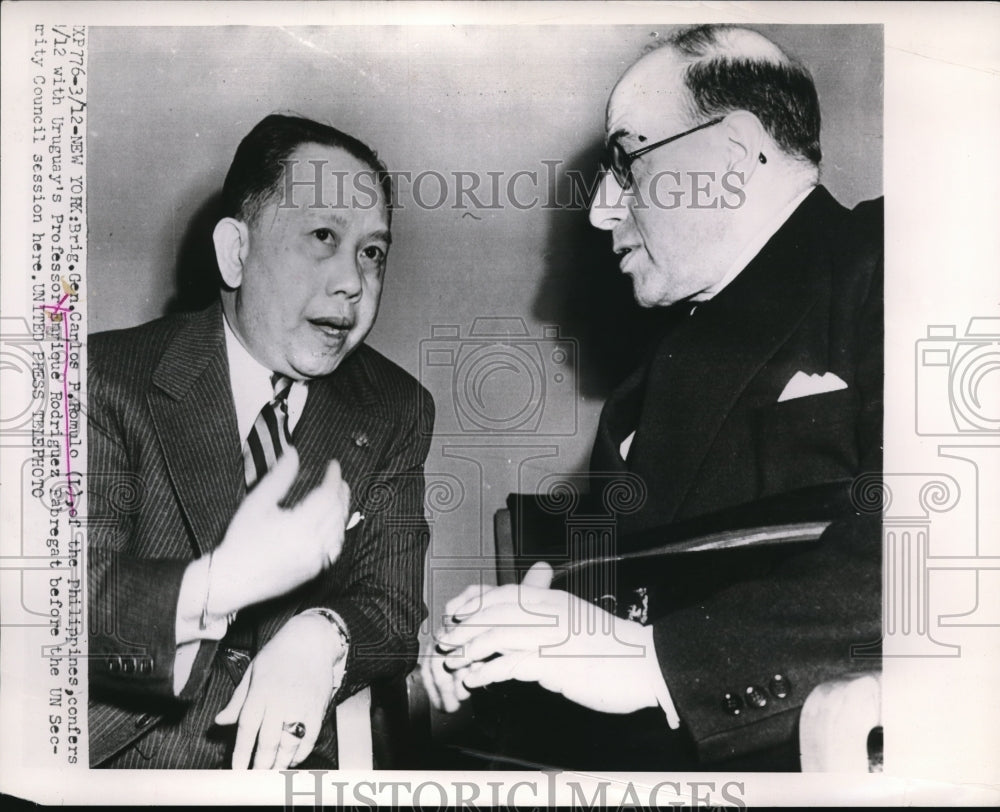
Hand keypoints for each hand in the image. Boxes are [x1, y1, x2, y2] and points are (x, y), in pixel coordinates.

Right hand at [209, 448, 350, 616]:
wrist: (231, 579)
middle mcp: (313, 545)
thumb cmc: (241, 539)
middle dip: (340, 492)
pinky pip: (335, 548)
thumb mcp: (257, 502)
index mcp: (300, 526)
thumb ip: (280, 477)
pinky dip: (338, 532)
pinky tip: (334, 523)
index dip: (333, 478)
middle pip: (337, 512)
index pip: (328, 495)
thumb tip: (293, 453)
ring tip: (338, 496)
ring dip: (342, 511)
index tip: (333, 465)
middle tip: (337, 478)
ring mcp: (316, 561)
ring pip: (340, 530)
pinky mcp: (314, 572)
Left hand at [214, 612, 345, 768]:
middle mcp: (282, 700)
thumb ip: (238, 700)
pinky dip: (300, 754)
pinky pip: (309, 739)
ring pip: (290, 744)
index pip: (247, 727)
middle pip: (268, 741)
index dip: (241, 752)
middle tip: (254, 780)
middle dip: (260, 764)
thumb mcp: (252, 672)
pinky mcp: (318, 709)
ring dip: (279, 763)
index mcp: (261, 690)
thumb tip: (220, 721)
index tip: (236, 770)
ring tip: (271, 775)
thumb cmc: (279, 654)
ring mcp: (302, 706)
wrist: (312, 640)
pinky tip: (291, 760)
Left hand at [437, 562, 661, 713]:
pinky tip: (477, 679)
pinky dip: (487, 671)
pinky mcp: (553, 663)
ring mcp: (550, 637)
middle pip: (493, 612)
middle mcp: (548, 613)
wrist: (647, 665)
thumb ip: (550, 619)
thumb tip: (524, 625)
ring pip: (496, 635)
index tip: (455, 613)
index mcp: (553, 600)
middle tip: (445, 641)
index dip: (474, 601)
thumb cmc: (613, 648)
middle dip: (464, 627)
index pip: (504, 592)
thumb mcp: (577, 623)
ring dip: (469, 650)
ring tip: (454, 663)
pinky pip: (509, 663)